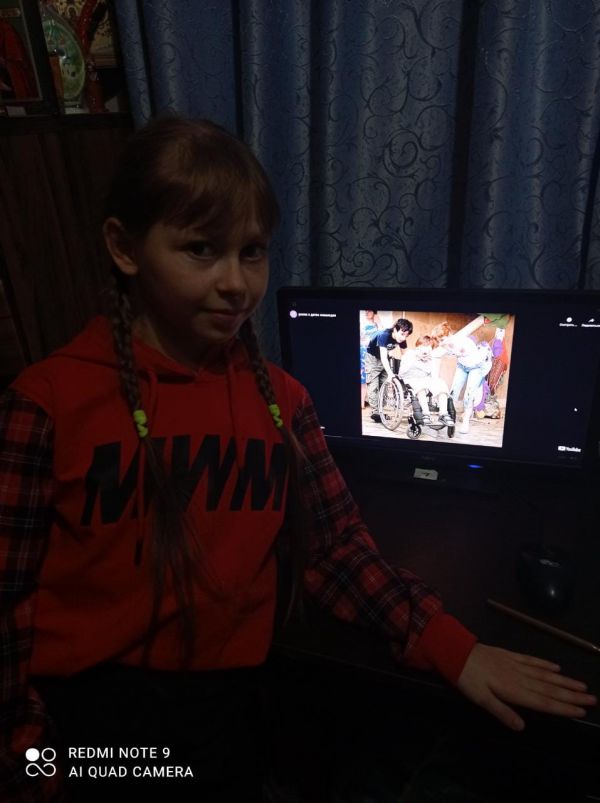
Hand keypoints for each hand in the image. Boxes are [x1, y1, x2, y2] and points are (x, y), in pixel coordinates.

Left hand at [456, 643, 596, 730]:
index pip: (543, 702)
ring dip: (564, 680)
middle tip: (592, 699)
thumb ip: (502, 712)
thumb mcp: (481, 699)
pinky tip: (556, 667)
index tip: (581, 711)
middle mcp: (519, 677)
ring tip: (581, 686)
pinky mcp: (510, 655)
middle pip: (550, 688)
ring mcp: (516, 664)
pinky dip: (545, 664)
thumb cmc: (467, 679)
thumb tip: (522, 727)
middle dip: (572, 695)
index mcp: (514, 690)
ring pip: (545, 674)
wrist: (456, 652)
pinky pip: (531, 660)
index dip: (563, 707)